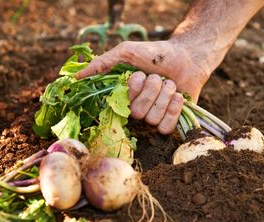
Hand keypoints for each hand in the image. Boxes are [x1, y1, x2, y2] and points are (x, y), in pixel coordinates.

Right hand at [75, 40, 209, 133]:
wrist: (186, 57)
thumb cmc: (155, 54)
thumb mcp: (126, 52)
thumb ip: (103, 64)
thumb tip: (76, 77)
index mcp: (124, 95)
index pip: (119, 105)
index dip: (132, 90)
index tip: (139, 74)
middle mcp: (136, 109)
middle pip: (138, 113)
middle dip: (152, 90)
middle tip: (158, 77)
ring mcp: (152, 118)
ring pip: (153, 119)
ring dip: (165, 96)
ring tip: (170, 83)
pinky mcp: (169, 122)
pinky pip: (165, 127)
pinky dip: (173, 109)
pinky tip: (178, 96)